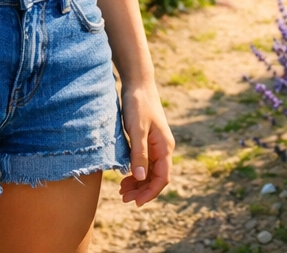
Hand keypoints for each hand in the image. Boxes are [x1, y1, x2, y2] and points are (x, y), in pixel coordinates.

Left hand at [118, 80, 173, 205]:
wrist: (138, 84)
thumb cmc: (138, 105)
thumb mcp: (137, 130)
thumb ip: (139, 154)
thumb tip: (140, 177)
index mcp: (164, 147)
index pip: (162, 178)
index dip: (150, 193)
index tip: (135, 202)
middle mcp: (163, 148)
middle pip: (156, 178)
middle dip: (141, 190)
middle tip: (123, 197)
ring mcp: (156, 145)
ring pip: (150, 171)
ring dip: (138, 183)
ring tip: (122, 190)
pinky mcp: (147, 140)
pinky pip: (145, 162)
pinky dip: (136, 172)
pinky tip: (125, 176)